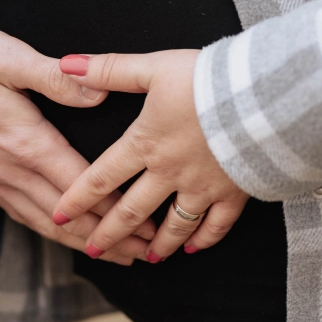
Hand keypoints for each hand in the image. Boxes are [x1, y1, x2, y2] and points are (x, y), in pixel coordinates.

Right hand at [0, 26, 152, 264]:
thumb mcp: (10, 57)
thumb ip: (57, 78)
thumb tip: (99, 91)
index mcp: (27, 142)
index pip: (82, 188)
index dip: (118, 211)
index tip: (150, 227)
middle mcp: (12, 170)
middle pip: (70, 218)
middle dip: (112, 238)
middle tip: (150, 253)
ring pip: (47, 225)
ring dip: (85, 244)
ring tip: (120, 257)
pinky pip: (24, 216)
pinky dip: (53, 234)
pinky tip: (67, 239)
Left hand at [53, 50, 248, 261]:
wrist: (263, 98)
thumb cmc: (208, 80)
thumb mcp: (154, 67)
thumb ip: (110, 69)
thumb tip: (67, 64)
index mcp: (145, 143)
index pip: (101, 177)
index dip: (77, 199)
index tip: (58, 217)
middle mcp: (169, 172)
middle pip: (132, 210)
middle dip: (109, 233)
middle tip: (93, 250)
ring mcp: (202, 187)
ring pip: (173, 224)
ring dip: (156, 244)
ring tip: (144, 257)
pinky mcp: (234, 192)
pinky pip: (216, 224)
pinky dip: (204, 238)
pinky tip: (193, 247)